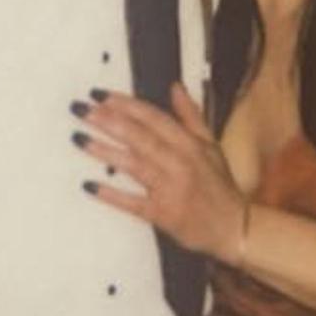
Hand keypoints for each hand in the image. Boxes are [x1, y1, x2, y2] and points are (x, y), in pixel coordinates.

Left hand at [71, 83, 246, 264]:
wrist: (235, 228)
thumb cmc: (219, 186)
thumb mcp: (210, 145)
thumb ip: (190, 115)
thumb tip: (175, 87)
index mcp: (189, 144)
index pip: (152, 116)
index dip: (125, 103)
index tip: (101, 94)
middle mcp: (179, 163)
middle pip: (139, 137)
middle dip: (108, 120)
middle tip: (83, 110)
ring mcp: (171, 189)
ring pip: (134, 165)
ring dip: (105, 150)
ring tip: (80, 138)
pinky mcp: (163, 215)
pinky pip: (134, 204)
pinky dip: (112, 194)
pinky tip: (90, 185)